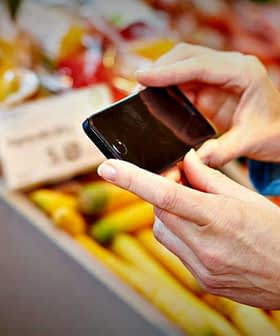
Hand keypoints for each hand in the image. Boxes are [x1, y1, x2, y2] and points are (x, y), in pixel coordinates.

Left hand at [97, 152, 279, 308]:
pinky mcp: (200, 280)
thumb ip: (208, 178)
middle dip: (162, 194)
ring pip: (161, 231)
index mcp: (217, 218)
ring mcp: (201, 267)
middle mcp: (204, 246)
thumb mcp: (244, 196)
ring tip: (195, 212)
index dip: (131, 179)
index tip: (107, 168)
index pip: (165, 194)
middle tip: (184, 186)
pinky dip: (179, 234)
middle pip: (158, 211)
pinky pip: (175, 250)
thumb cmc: (274, 232)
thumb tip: (185, 162)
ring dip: (169, 215)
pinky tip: (200, 233)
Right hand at [136, 43, 279, 166]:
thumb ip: (223, 151)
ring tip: (142, 92)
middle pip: (187, 56)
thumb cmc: (272, 132)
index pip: (199, 66)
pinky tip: (157, 98)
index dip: (168, 71)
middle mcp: (230, 67)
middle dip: (161, 68)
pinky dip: (168, 87)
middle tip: (138, 85)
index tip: (142, 77)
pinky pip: (184, 81)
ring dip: (162, 76)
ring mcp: (219, 74)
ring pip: (182, 65)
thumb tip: (194, 159)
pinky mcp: (210, 86)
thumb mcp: (250, 142)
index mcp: (244, 73)